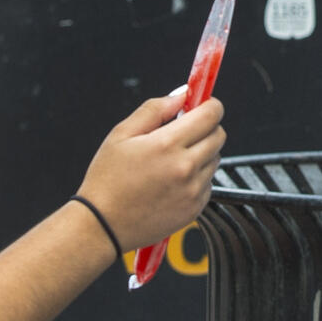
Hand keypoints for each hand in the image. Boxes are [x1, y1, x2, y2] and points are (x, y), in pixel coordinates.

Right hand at [76, 91, 225, 252]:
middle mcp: (185, 168)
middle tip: (183, 133)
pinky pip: (209, 183)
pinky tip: (171, 182)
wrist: (103, 225)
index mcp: (167, 144)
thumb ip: (154, 109)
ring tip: (170, 162)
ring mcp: (193, 190)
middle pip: (219, 135)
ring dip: (201, 154)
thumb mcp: (121, 134)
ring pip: (215, 160)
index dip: (210, 105)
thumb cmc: (107, 180)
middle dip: (206, 128)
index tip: (203, 105)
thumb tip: (181, 95)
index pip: (211, 114)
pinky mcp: (195, 209)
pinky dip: (197, 178)